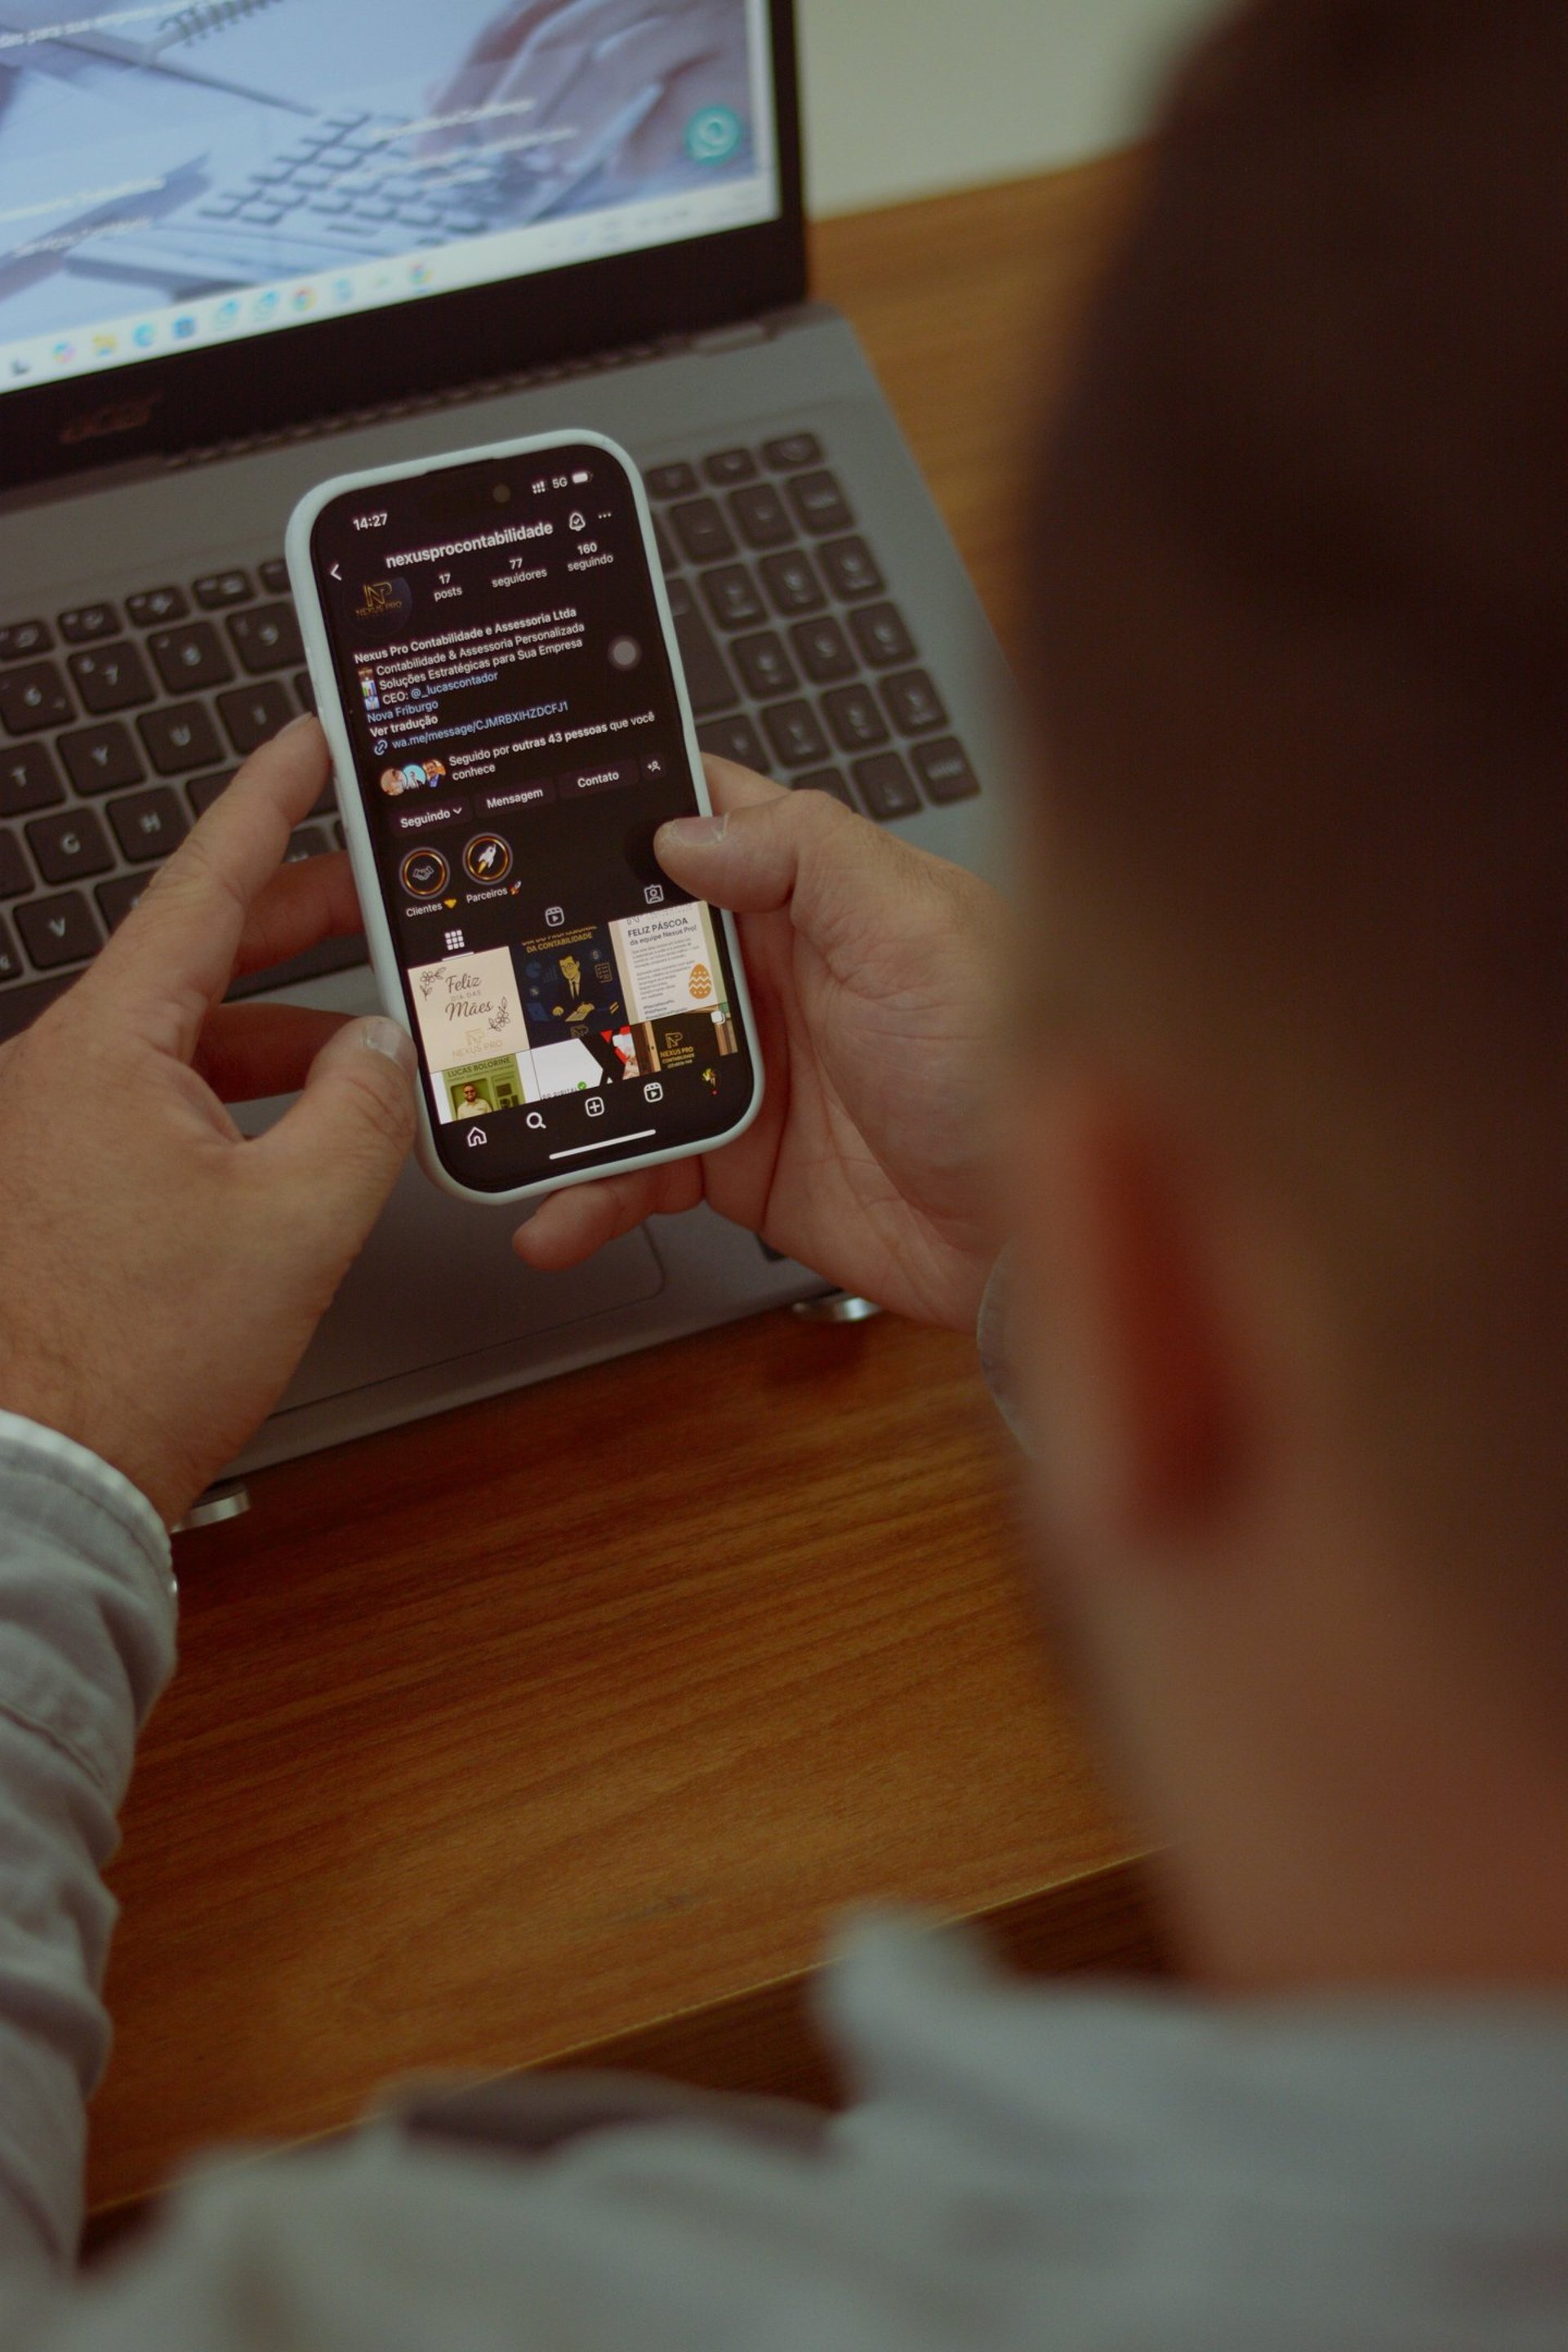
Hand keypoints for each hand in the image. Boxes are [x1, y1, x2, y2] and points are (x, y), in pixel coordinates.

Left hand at [0, 721, 415, 1524]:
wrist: (35, 1481)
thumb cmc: (133, 1362)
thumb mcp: (297, 1222)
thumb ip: (364, 1112)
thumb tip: (389, 1049)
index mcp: (105, 1049)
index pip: (199, 885)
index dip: (268, 803)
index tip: (308, 742)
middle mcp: (61, 1073)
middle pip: (195, 958)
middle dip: (298, 924)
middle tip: (378, 894)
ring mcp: (52, 1131)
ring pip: (182, 1041)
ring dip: (281, 1035)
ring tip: (373, 1048)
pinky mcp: (59, 1189)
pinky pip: (160, 1107)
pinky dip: (238, 1102)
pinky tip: (304, 1136)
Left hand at [424, 0, 749, 182]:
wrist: (766, 19)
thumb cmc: (685, 31)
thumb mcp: (610, 28)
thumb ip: (540, 58)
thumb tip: (449, 98)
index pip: (516, 23)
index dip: (469, 74)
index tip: (433, 125)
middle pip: (556, 39)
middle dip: (511, 97)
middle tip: (488, 145)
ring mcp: (685, 22)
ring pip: (612, 63)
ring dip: (574, 117)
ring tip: (548, 161)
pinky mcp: (729, 61)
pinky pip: (681, 100)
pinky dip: (648, 140)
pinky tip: (625, 168)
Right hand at [515, 762, 1006, 1331]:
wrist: (1042, 1238)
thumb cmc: (1014, 1068)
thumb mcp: (916, 930)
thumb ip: (803, 857)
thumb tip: (683, 827)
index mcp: (815, 897)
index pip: (700, 823)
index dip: (616, 808)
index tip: (523, 810)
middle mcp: (774, 977)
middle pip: (630, 950)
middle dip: (551, 962)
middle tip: (469, 982)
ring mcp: (752, 1073)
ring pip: (618, 1061)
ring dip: (556, 1088)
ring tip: (495, 1114)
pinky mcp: (741, 1165)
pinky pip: (642, 1169)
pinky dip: (591, 1193)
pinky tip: (556, 1214)